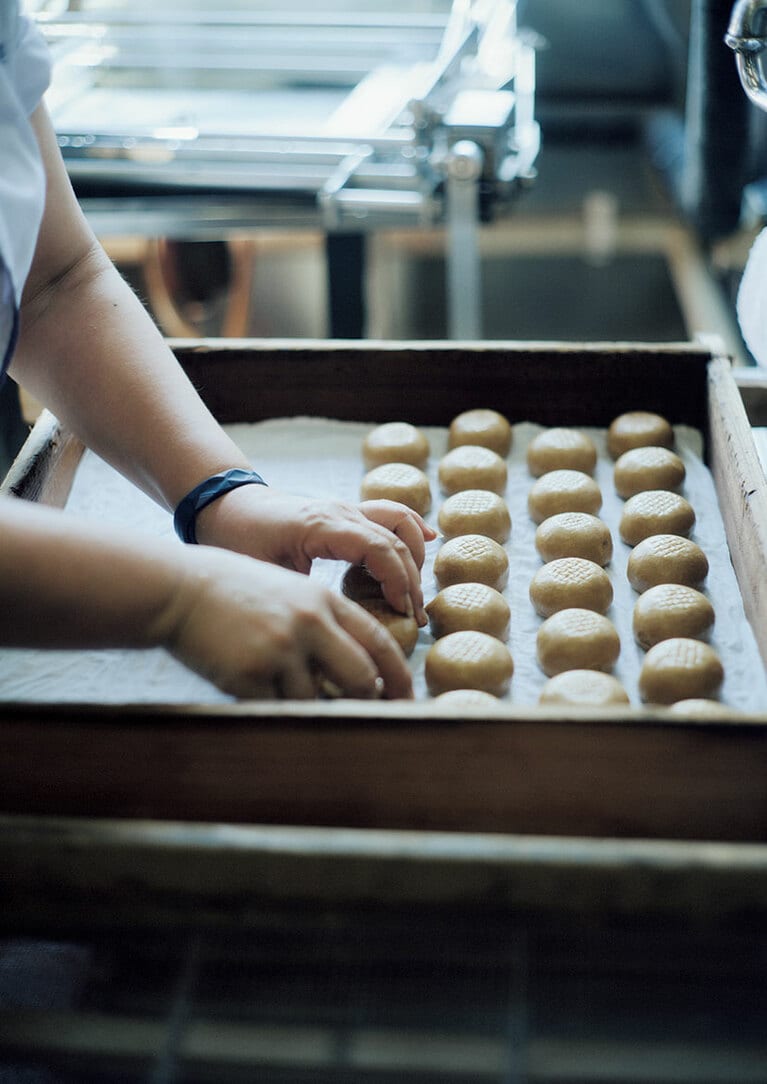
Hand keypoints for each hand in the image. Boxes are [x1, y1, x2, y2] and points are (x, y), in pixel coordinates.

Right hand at [162, 545, 413, 699]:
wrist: (181, 589)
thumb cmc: (237, 592)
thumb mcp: (291, 591)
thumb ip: (325, 623)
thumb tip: (364, 674)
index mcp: (324, 600)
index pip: (380, 643)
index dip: (398, 677)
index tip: (405, 699)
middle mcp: (309, 623)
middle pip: (363, 679)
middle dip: (367, 703)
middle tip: (363, 718)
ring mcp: (279, 649)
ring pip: (317, 700)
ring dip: (308, 707)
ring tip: (285, 691)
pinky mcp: (250, 675)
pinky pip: (277, 709)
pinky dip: (274, 709)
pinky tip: (258, 693)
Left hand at [195, 487, 436, 623]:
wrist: (226, 505)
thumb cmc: (237, 539)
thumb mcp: (260, 574)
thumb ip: (294, 599)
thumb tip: (325, 635)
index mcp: (321, 525)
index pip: (378, 548)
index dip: (398, 581)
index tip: (402, 613)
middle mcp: (340, 511)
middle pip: (396, 539)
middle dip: (411, 579)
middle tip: (414, 618)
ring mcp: (346, 507)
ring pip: (400, 521)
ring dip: (414, 555)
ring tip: (413, 593)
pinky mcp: (347, 512)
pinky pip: (390, 512)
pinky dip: (412, 527)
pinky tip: (428, 541)